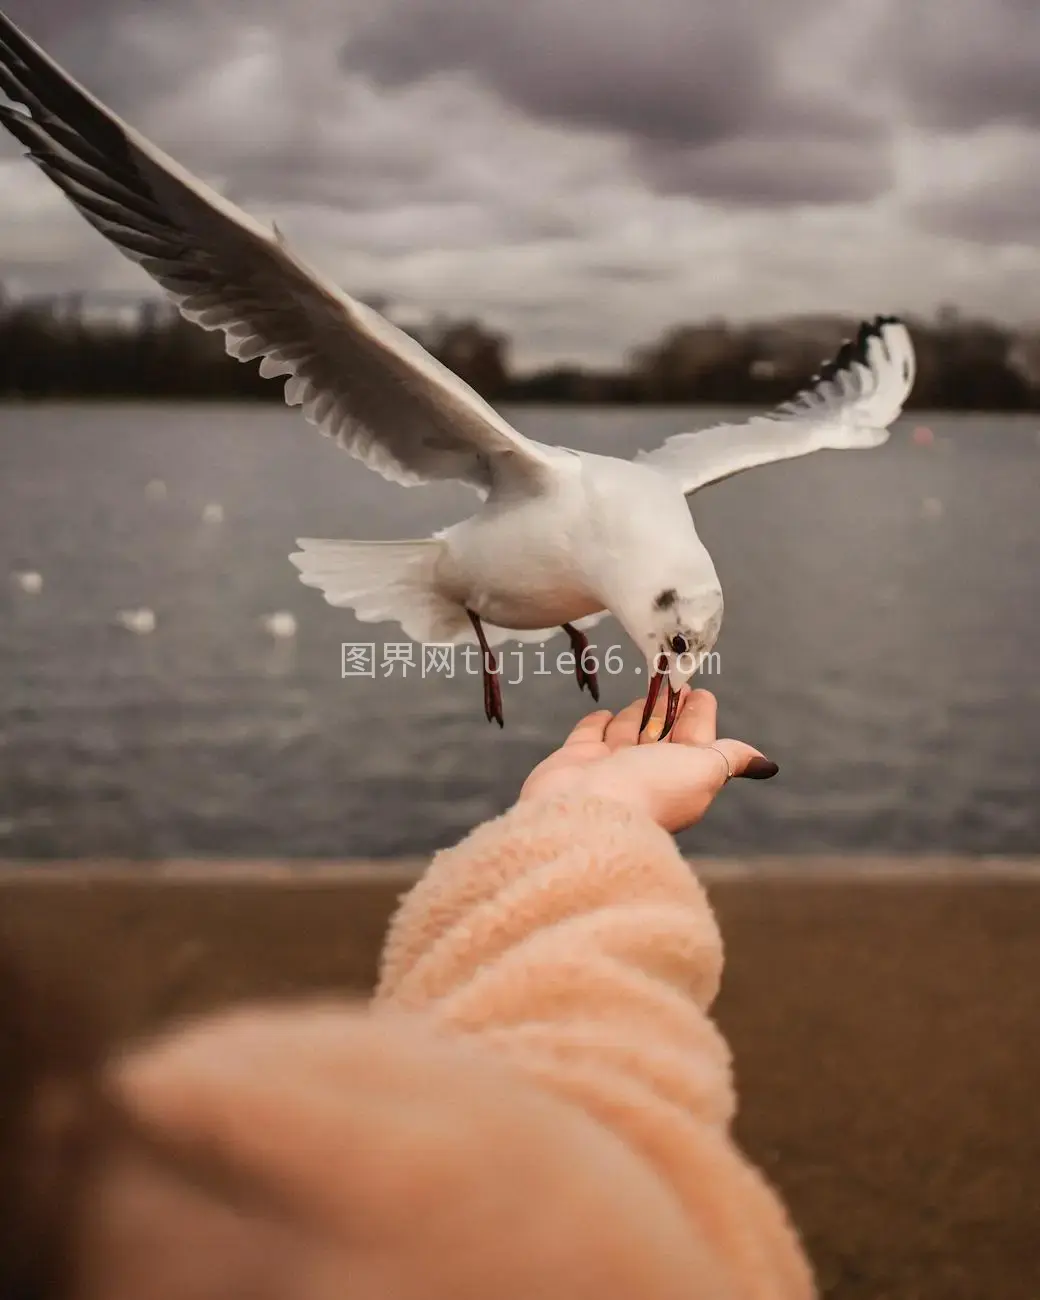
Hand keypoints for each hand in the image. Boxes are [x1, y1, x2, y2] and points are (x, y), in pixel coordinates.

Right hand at [518, 689, 777, 833]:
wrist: (587, 813)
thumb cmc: (650, 791)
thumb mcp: (705, 769)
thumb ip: (731, 758)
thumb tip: (766, 764)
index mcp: (681, 775)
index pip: (697, 737)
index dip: (699, 712)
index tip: (698, 689)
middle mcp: (646, 772)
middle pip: (663, 731)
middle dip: (669, 706)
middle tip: (671, 677)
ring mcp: (610, 766)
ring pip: (629, 730)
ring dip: (639, 710)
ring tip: (646, 690)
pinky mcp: (576, 760)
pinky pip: (591, 734)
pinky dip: (599, 722)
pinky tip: (606, 712)